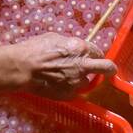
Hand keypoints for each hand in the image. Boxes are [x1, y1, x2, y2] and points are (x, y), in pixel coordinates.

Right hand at [2, 33, 116, 97]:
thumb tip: (75, 48)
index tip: (93, 57)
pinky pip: (74, 90)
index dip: (95, 54)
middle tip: (108, 70)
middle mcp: (83, 66)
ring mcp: (77, 82)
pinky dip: (68, 87)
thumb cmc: (35, 49)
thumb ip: (70, 44)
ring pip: (86, 81)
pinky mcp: (69, 94)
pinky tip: (56, 83)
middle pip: (107, 68)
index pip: (98, 52)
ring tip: (63, 75)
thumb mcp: (55, 38)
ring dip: (79, 78)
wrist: (23, 68)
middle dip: (110, 69)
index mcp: (81, 49)